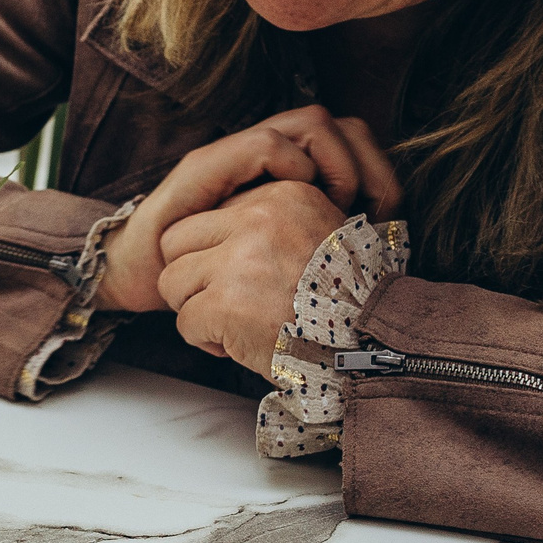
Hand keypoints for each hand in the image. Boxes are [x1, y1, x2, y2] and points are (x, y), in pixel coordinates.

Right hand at [100, 105, 397, 313]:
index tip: (386, 222)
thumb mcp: (276, 262)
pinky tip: (297, 202)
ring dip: (337, 162)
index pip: (353, 142)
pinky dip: (293, 169)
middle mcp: (261, 153)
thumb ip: (314, 246)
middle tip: (371, 213)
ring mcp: (233, 155)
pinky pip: (266, 145)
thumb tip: (377, 255)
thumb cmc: (208, 277)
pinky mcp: (206, 166)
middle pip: (338, 124)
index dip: (379, 175)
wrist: (138, 274)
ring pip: (310, 122)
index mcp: (284, 173)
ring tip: (336, 206)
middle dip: (368, 165)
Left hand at [156, 179, 349, 372]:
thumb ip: (270, 224)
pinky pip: (185, 321)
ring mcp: (240, 261)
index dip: (216, 251)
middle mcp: (259, 220)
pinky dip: (205, 340)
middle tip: (223, 302)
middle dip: (191, 276)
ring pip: (171, 280)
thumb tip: (213, 229)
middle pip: (175, 240)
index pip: (210, 214)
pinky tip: (239, 344)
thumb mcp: (317, 234)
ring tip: (234, 323)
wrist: (371, 346)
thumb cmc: (343, 301)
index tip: (243, 276)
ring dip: (195, 309)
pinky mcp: (226, 304)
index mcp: (282, 197)